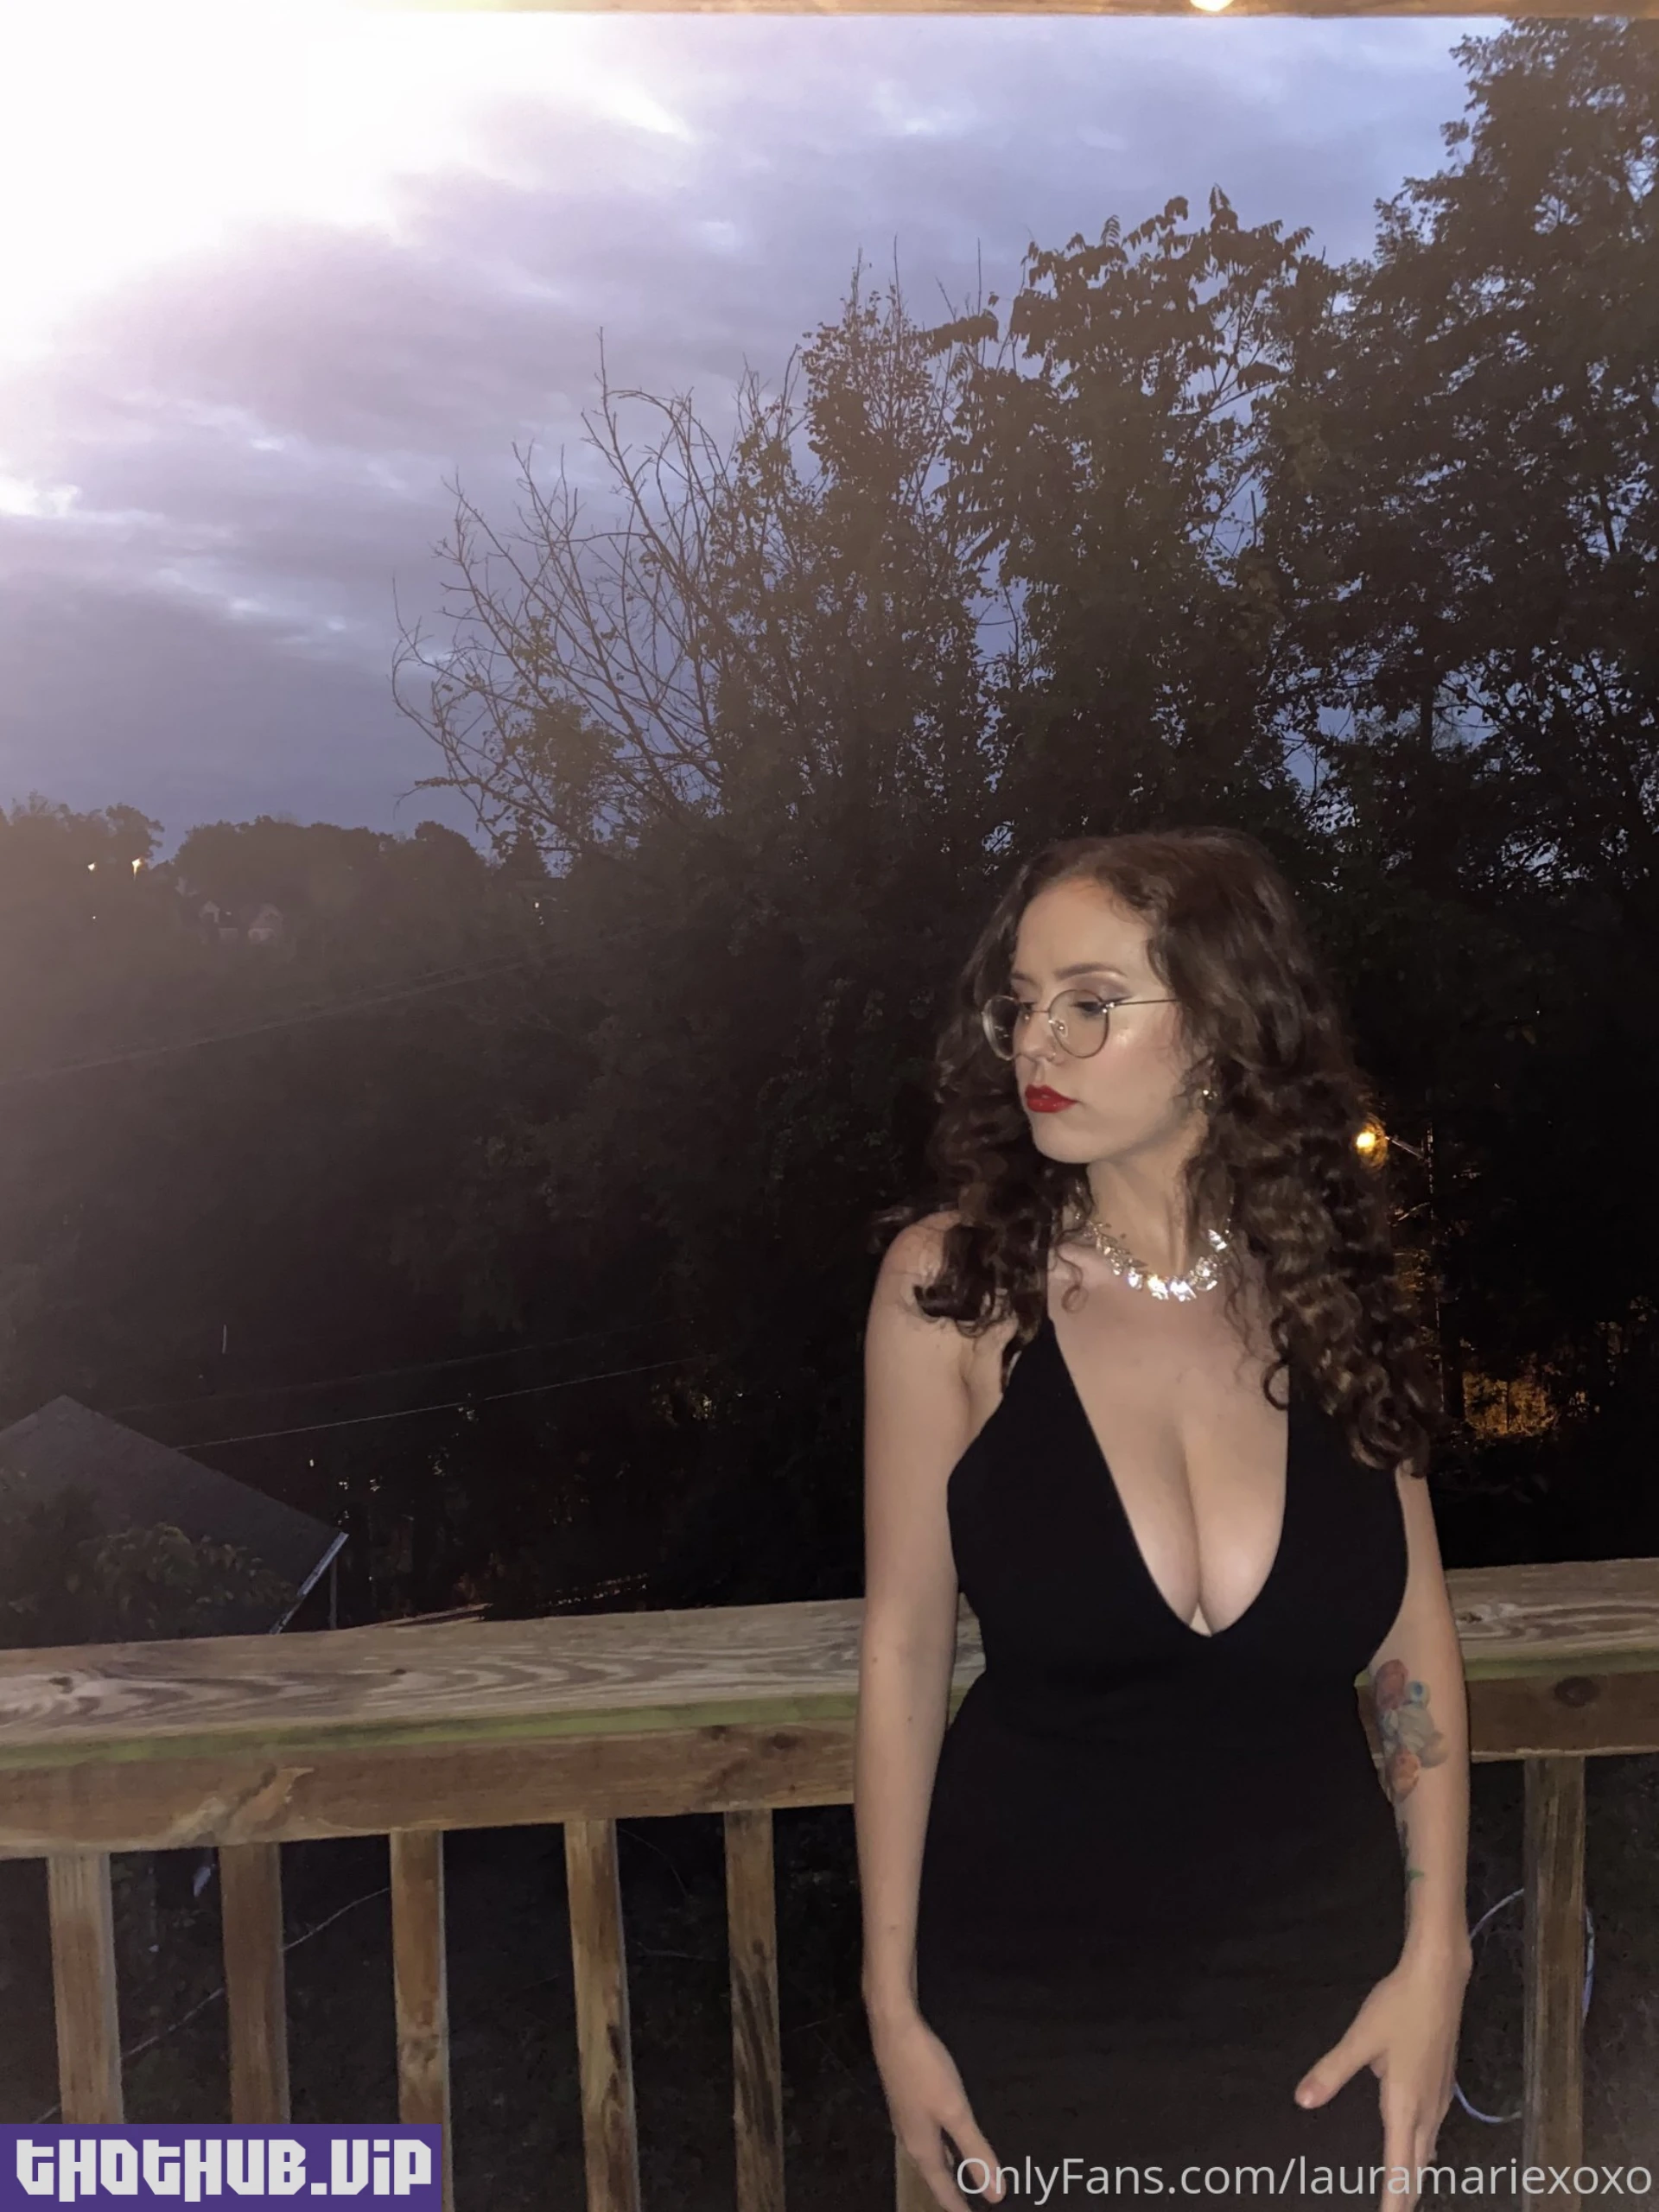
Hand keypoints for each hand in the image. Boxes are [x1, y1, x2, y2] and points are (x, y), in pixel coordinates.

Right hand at [868, 2003, 1006, 2208]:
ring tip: (964, 2177)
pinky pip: (927, 2134)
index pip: (942, 2188)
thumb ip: (975, 2151)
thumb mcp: (956, 2112)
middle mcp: (910, 2137)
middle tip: (971, 2202)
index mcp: (922, 2147)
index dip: (959, 2206)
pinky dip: (942, 2144)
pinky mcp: (907, 2097)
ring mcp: (906, 2116)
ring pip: (930, 2153)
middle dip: (952, 2190)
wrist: (894, 2027)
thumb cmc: (926, 2070)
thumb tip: (995, 2194)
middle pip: (934, 2173)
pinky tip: (949, 2134)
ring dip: (947, 2167)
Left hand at [1292, 1949, 1469, 2211]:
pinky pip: (1432, 2128)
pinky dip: (1423, 2148)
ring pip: (1427, 2146)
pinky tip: (1420, 2148)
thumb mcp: (1359, 2039)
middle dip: (1406, 2192)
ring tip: (1405, 2192)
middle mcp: (1427, 2108)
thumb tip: (1303, 2101)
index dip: (1394, 2198)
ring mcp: (1438, 2096)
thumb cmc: (1398, 2007)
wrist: (1439, 1979)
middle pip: (1417, 2164)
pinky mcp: (1442, 2082)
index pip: (1399, 2166)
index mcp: (1405, 2104)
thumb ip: (1332, 2072)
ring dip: (1416, 2171)